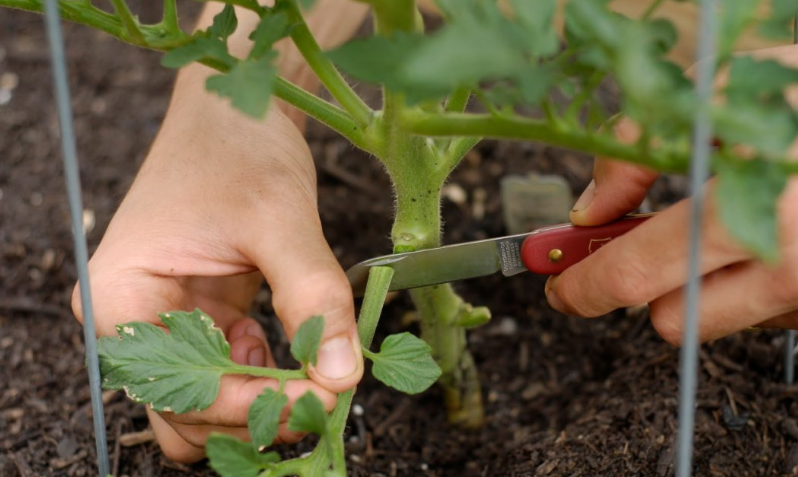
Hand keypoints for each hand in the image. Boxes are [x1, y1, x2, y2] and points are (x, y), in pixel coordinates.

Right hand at [71, 61, 362, 461]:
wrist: (235, 111)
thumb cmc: (239, 149)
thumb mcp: (279, 219)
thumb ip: (312, 298)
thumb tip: (342, 377)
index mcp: (120, 297)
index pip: (180, 389)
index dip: (253, 404)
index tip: (323, 396)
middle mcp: (132, 321)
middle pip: (187, 411)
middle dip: (257, 410)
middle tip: (327, 392)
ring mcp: (166, 323)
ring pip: (208, 403)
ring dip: (261, 400)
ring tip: (314, 372)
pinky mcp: (201, 318)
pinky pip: (229, 373)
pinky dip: (265, 374)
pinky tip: (292, 343)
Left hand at [545, 118, 797, 344]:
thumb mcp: (727, 90)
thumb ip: (643, 146)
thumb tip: (591, 206)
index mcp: (751, 207)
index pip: (636, 275)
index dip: (584, 286)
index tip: (560, 287)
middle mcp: (788, 266)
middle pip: (670, 321)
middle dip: (637, 290)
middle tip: (623, 257)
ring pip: (716, 321)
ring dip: (696, 286)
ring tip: (715, 227)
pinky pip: (766, 313)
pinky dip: (747, 283)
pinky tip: (762, 236)